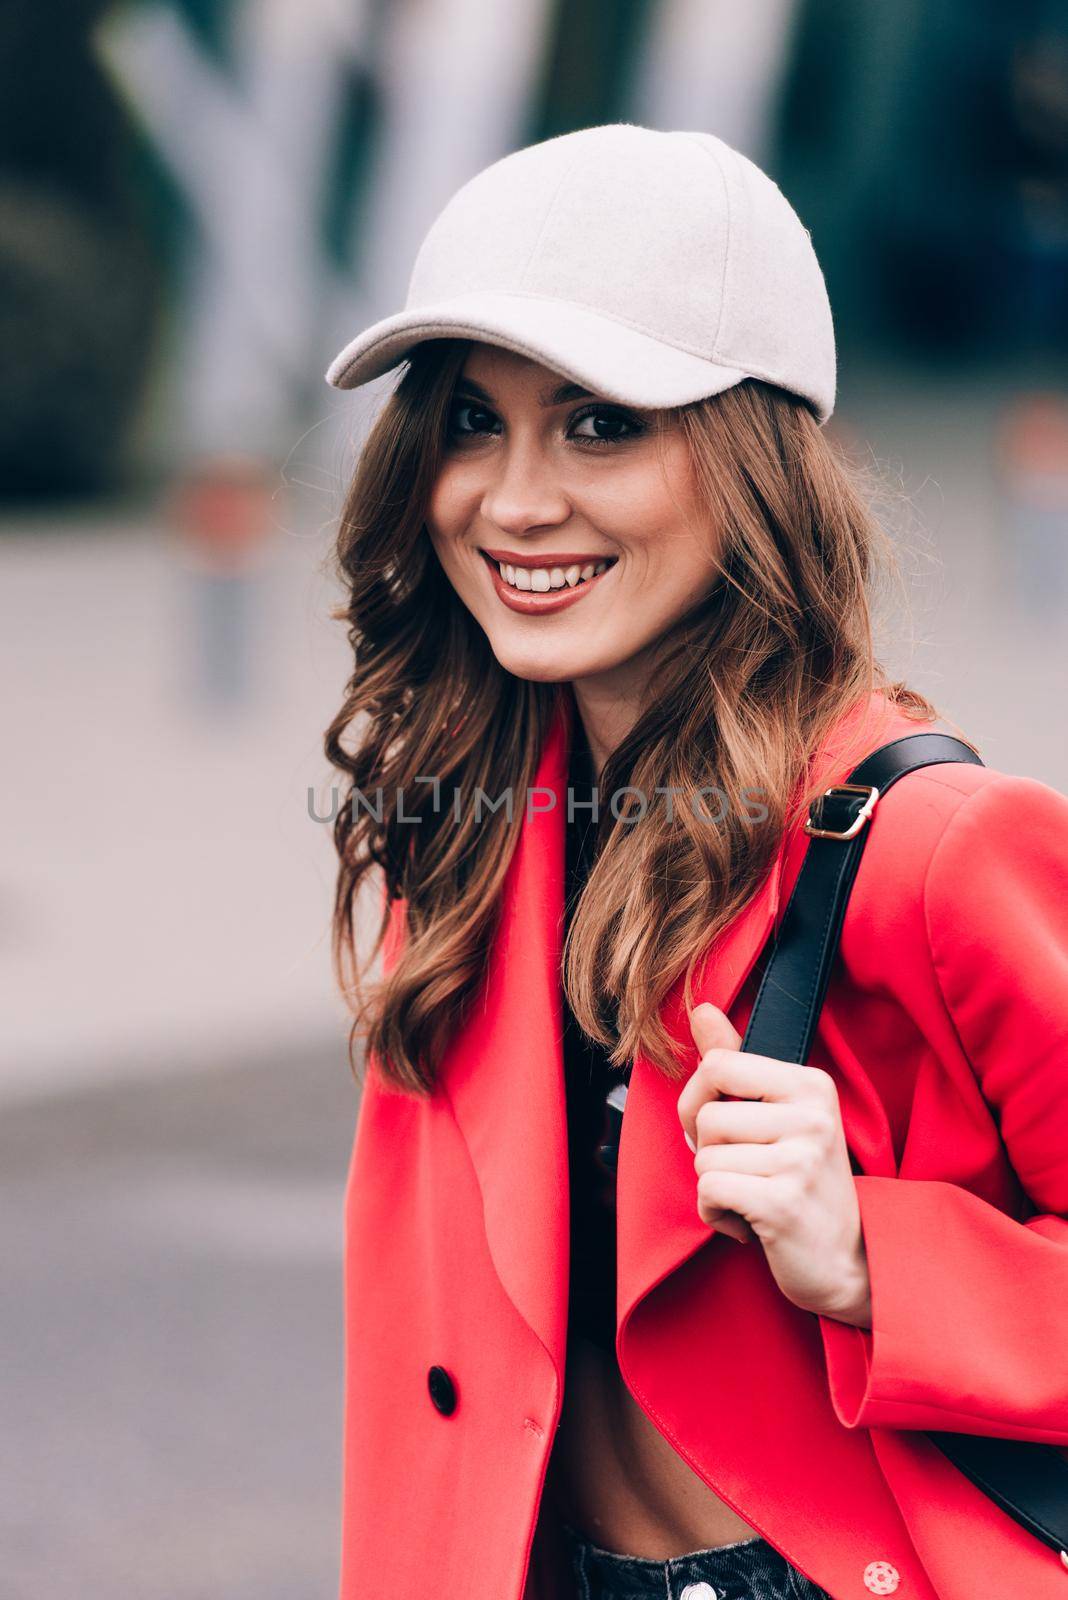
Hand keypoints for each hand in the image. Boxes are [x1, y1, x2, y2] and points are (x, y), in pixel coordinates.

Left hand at [676, 1002, 871, 1326]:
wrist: (848, 1260)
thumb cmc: (802, 1182)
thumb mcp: (776, 1114)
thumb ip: (736, 1062)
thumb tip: (700, 1009)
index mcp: (811, 1084)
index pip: (718, 1065)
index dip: (699, 1100)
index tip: (723, 1128)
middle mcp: (812, 1116)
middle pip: (705, 1116)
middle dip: (708, 1152)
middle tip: (745, 1171)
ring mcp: (800, 1160)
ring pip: (704, 1159)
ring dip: (715, 1187)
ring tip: (754, 1197)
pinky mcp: (783, 1204)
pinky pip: (709, 1193)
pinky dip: (716, 1215)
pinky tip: (750, 1223)